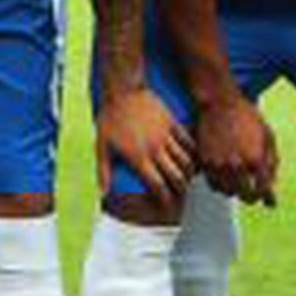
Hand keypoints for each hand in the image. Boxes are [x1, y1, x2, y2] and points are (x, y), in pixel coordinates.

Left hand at [97, 85, 194, 207]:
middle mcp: (155, 149)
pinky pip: (188, 140)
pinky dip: (193, 152)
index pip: (157, 185)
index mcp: (139, 157)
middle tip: (181, 195)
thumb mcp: (102, 146)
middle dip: (181, 190)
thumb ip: (104, 171)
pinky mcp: (172, 122)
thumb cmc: (110, 118)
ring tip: (187, 178)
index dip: (164, 199)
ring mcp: (165, 135)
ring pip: (186, 160)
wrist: (122, 90)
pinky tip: (194, 158)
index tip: (166, 205)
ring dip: (188, 173)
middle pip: (176, 177)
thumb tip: (103, 193)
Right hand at [194, 92, 278, 205]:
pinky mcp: (204, 161)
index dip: (269, 199)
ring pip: (228, 192)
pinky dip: (220, 185)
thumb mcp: (268, 136)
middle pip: (246, 196)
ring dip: (235, 191)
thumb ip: (272, 164)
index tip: (270, 202)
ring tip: (238, 185)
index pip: (264, 191)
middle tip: (253, 194)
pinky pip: (212, 184)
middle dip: (252, 197)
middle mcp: (237, 165)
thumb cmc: (247, 117)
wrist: (220, 102)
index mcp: (256, 159)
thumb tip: (272, 186)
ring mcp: (218, 164)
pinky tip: (225, 178)